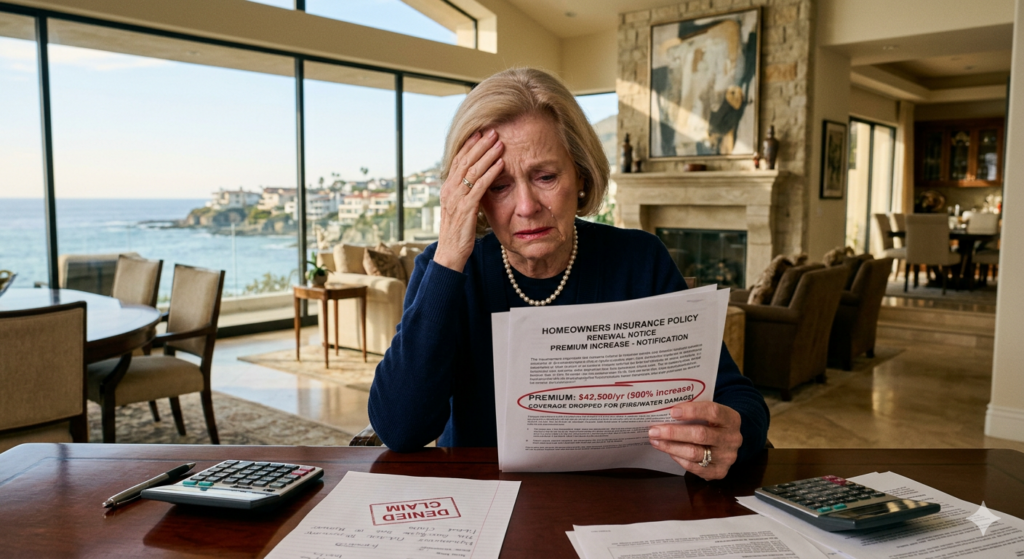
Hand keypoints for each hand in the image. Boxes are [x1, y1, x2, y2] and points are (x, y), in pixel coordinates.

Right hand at [434, 130, 504, 271]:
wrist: (450, 253)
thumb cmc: (458, 231)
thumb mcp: (460, 208)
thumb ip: (466, 193)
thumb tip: (475, 180)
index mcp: (448, 188)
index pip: (458, 161)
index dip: (469, 146)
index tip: (480, 133)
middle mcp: (450, 190)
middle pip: (465, 161)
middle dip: (479, 145)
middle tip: (493, 131)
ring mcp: (457, 199)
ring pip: (472, 170)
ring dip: (487, 155)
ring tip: (499, 143)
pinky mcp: (466, 209)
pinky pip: (479, 187)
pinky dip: (491, 173)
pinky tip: (501, 164)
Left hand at [648, 401, 742, 480]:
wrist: (728, 442)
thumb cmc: (713, 423)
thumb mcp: (710, 413)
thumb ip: (694, 411)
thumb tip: (665, 413)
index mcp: (731, 419)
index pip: (713, 412)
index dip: (692, 411)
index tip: (672, 411)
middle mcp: (732, 439)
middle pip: (700, 435)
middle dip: (673, 433)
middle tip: (654, 430)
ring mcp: (727, 457)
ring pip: (694, 453)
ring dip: (671, 447)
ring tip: (656, 441)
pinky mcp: (719, 472)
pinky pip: (694, 467)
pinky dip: (678, 458)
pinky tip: (669, 451)